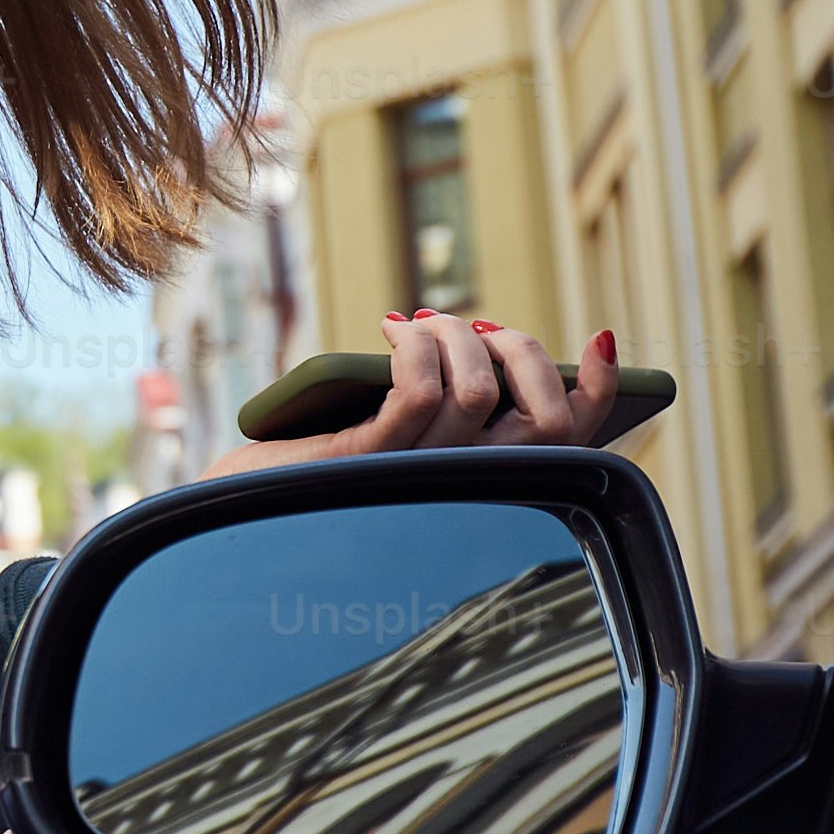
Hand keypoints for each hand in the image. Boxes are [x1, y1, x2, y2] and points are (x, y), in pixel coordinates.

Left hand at [214, 317, 622, 475]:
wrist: (233, 511)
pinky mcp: (368, 465)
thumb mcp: (394, 432)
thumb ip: (446, 407)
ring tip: (416, 322)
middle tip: (476, 329)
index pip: (571, 448)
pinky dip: (414, 345)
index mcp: (481, 488)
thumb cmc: (314, 469)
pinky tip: (390, 329)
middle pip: (547, 422)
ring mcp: (418, 480)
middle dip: (523, 352)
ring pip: (479, 393)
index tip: (600, 342)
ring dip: (453, 334)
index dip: (599, 394)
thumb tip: (487, 343)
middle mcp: (463, 494)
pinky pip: (418, 393)